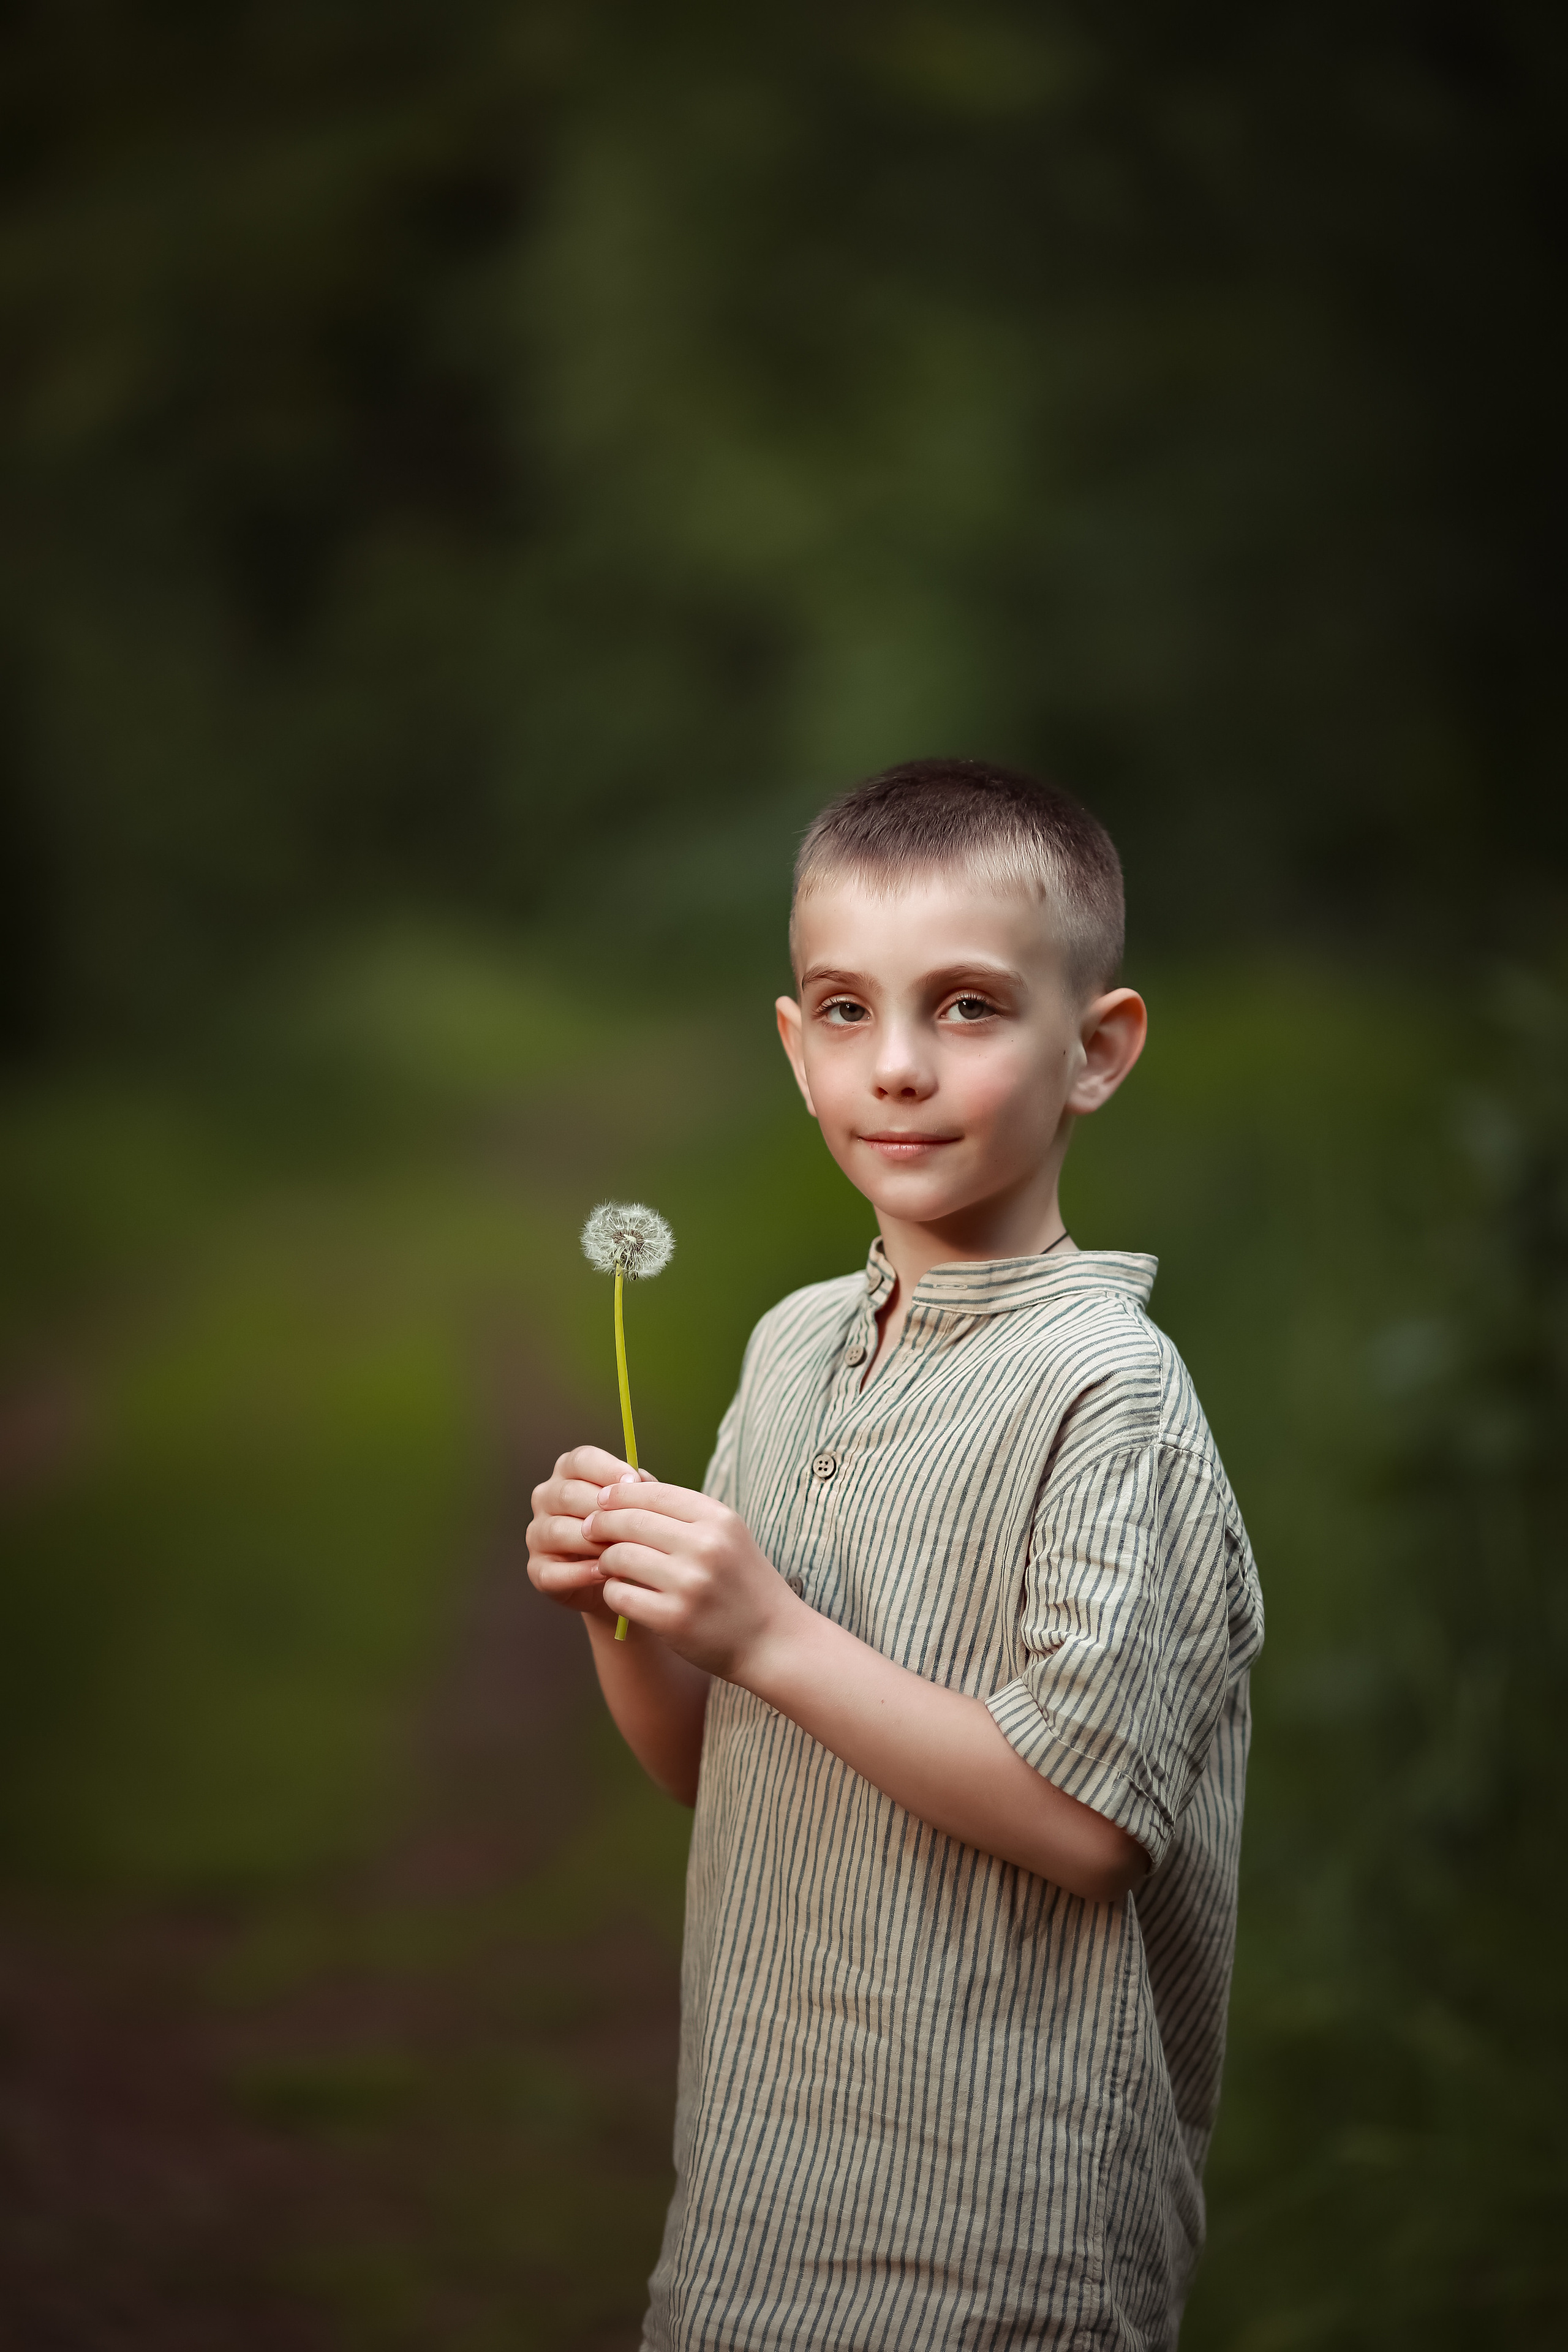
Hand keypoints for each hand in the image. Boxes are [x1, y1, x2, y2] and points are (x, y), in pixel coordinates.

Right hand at [527, 1446, 652, 1620]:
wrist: (613, 1576)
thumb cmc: (623, 1530)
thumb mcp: (633, 1505)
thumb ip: (637, 1490)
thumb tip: (641, 1480)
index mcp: (568, 1473)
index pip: (581, 1459)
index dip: (607, 1469)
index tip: (633, 1482)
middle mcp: (546, 1498)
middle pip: (568, 1494)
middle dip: (603, 1510)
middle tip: (632, 1524)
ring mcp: (537, 1533)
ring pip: (558, 1531)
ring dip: (593, 1542)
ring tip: (622, 1552)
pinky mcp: (536, 1569)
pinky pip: (553, 1571)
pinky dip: (580, 1573)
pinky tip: (605, 1573)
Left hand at [584, 1480, 800, 1679]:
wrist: (772, 1640)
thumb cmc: (742, 1583)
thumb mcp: (727, 1536)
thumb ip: (682, 1513)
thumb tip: (625, 1487)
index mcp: (718, 1519)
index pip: (652, 1492)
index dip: (618, 1495)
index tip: (601, 1501)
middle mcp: (705, 1547)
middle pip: (630, 1521)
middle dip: (601, 1523)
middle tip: (589, 1530)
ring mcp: (689, 1584)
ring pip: (619, 1556)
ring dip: (605, 1559)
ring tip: (608, 1564)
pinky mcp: (673, 1619)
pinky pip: (620, 1594)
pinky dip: (613, 1591)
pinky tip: (621, 1591)